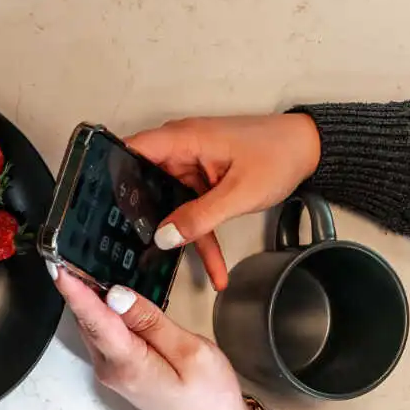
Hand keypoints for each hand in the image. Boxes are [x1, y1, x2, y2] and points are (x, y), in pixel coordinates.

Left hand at [55, 270, 253, 409]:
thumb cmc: (210, 394)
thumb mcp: (190, 351)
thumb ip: (150, 321)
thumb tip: (116, 296)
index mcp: (128, 364)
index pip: (95, 320)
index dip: (75, 291)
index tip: (56, 265)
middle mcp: (110, 368)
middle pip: (87, 320)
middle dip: (78, 287)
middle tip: (73, 251)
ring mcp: (111, 370)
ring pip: (92, 326)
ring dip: (89, 298)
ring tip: (85, 264)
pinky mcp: (117, 368)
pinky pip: (102, 334)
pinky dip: (101, 312)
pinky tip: (107, 294)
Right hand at [125, 113, 320, 288]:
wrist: (310, 150)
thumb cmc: (277, 156)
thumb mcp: (239, 194)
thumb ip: (199, 217)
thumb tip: (163, 237)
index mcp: (182, 139)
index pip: (130, 151)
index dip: (111, 177)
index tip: (100, 208)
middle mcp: (179, 149)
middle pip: (143, 182)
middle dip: (138, 215)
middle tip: (125, 246)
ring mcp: (190, 165)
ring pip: (169, 203)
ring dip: (174, 234)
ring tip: (163, 266)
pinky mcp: (202, 179)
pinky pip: (190, 210)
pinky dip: (199, 235)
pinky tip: (212, 269)